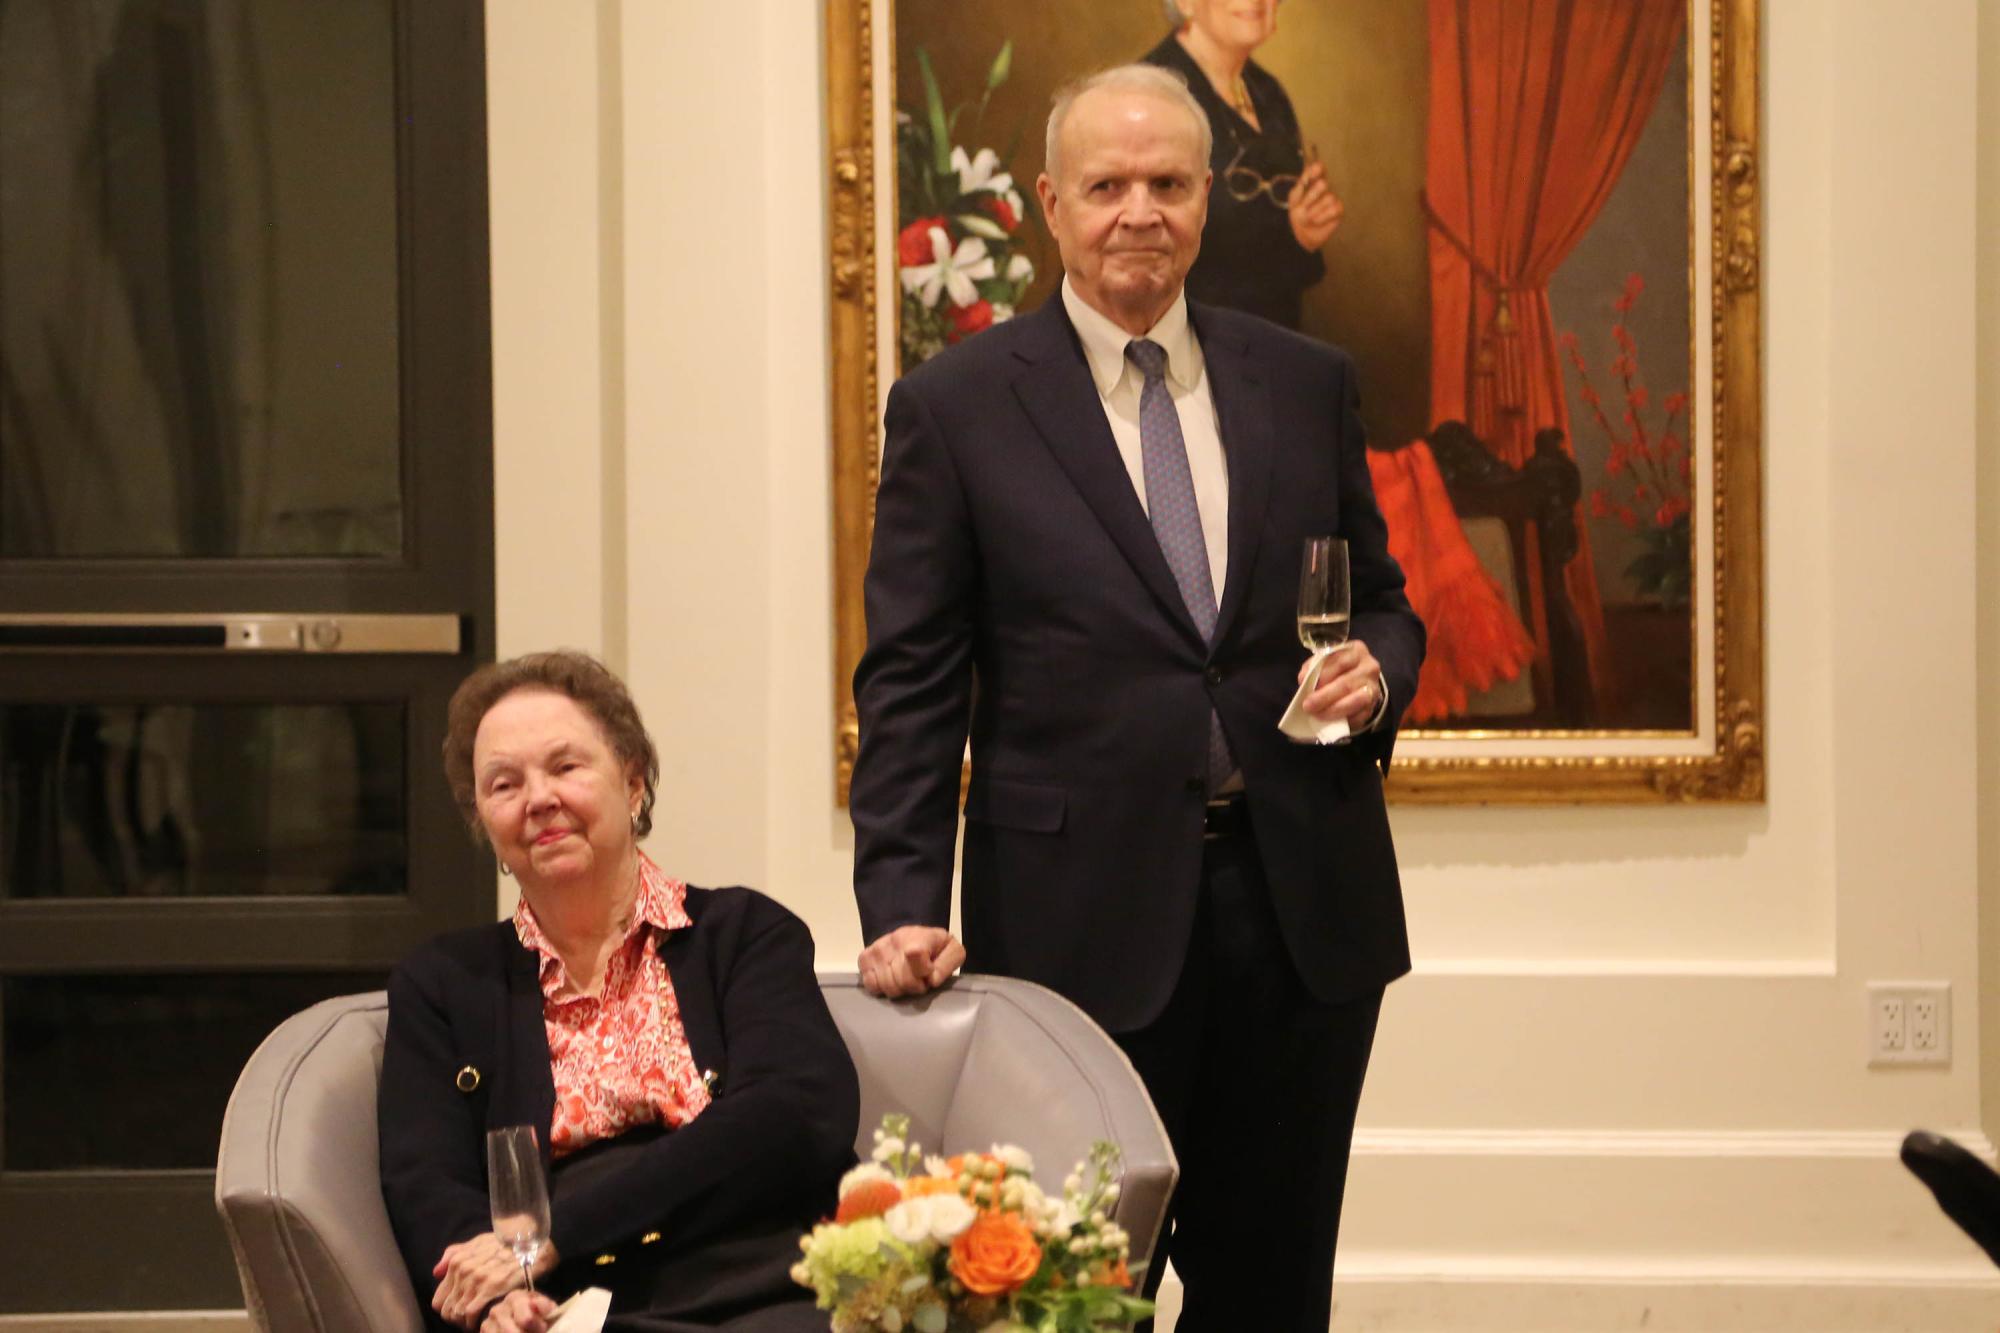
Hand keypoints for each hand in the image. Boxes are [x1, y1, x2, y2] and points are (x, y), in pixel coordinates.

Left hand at [432, 1232, 555, 1329]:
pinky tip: (485, 1321)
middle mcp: (463, 1270)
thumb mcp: (479, 1242)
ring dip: (466, 1322)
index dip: (449, 1310)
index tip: (461, 1313)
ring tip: (477, 1323)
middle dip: (457, 1319)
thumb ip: (455, 1254)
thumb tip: (436, 1272)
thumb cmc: (508, 1242)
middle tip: (470, 1322)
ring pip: (458, 1313)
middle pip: (446, 1310)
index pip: (438, 1300)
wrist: (534, 1243)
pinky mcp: (490, 1287)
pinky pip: (471, 1313)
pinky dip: (475, 1322)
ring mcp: (476, 1279)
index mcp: (457, 1261)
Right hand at [858, 925, 964, 997]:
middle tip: (918, 980)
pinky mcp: (864, 957)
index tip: (928, 975)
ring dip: (898, 989)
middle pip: (902, 981)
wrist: (910, 934)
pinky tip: (889, 979)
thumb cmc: (934, 947)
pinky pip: (870, 985)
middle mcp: (895, 941)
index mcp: (920, 938)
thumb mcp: (951, 951)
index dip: (924, 974)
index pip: (916, 955)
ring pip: (886, 986)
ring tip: (904, 979)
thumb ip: (947, 966)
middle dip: (914, 987)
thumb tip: (930, 980)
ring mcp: (877, 949)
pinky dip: (880, 988)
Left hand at [1288, 161, 1343, 250]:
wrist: (1301, 234)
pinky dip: (1322, 217)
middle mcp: (1324, 187)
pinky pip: (1334, 209)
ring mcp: (1332, 197)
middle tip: (1302, 207)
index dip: (1317, 169)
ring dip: (1314, 210)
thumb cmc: (1297, 213)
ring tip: (1307, 217)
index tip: (1314, 172)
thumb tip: (1306, 178)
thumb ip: (1300, 188)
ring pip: (1329, 198)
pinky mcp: (1339, 209)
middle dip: (1311, 197)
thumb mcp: (1294, 199)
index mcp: (1312, 181)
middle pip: (1323, 184)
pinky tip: (1316, 221)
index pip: (1318, 169)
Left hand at [1299, 639, 1382, 729]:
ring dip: (1333, 710)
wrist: (1360, 680)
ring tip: (1317, 714)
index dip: (1321, 674)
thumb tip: (1304, 679)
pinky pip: (1359, 716)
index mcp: (1356, 651)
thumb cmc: (1337, 668)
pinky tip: (1330, 721)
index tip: (1304, 683)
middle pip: (1345, 683)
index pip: (1339, 661)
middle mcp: (1369, 667)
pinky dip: (1343, 720)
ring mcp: (1373, 687)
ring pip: (1355, 701)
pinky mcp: (1373, 706)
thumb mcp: (1327, 660)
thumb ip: (1315, 666)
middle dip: (1324, 697)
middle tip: (1307, 706)